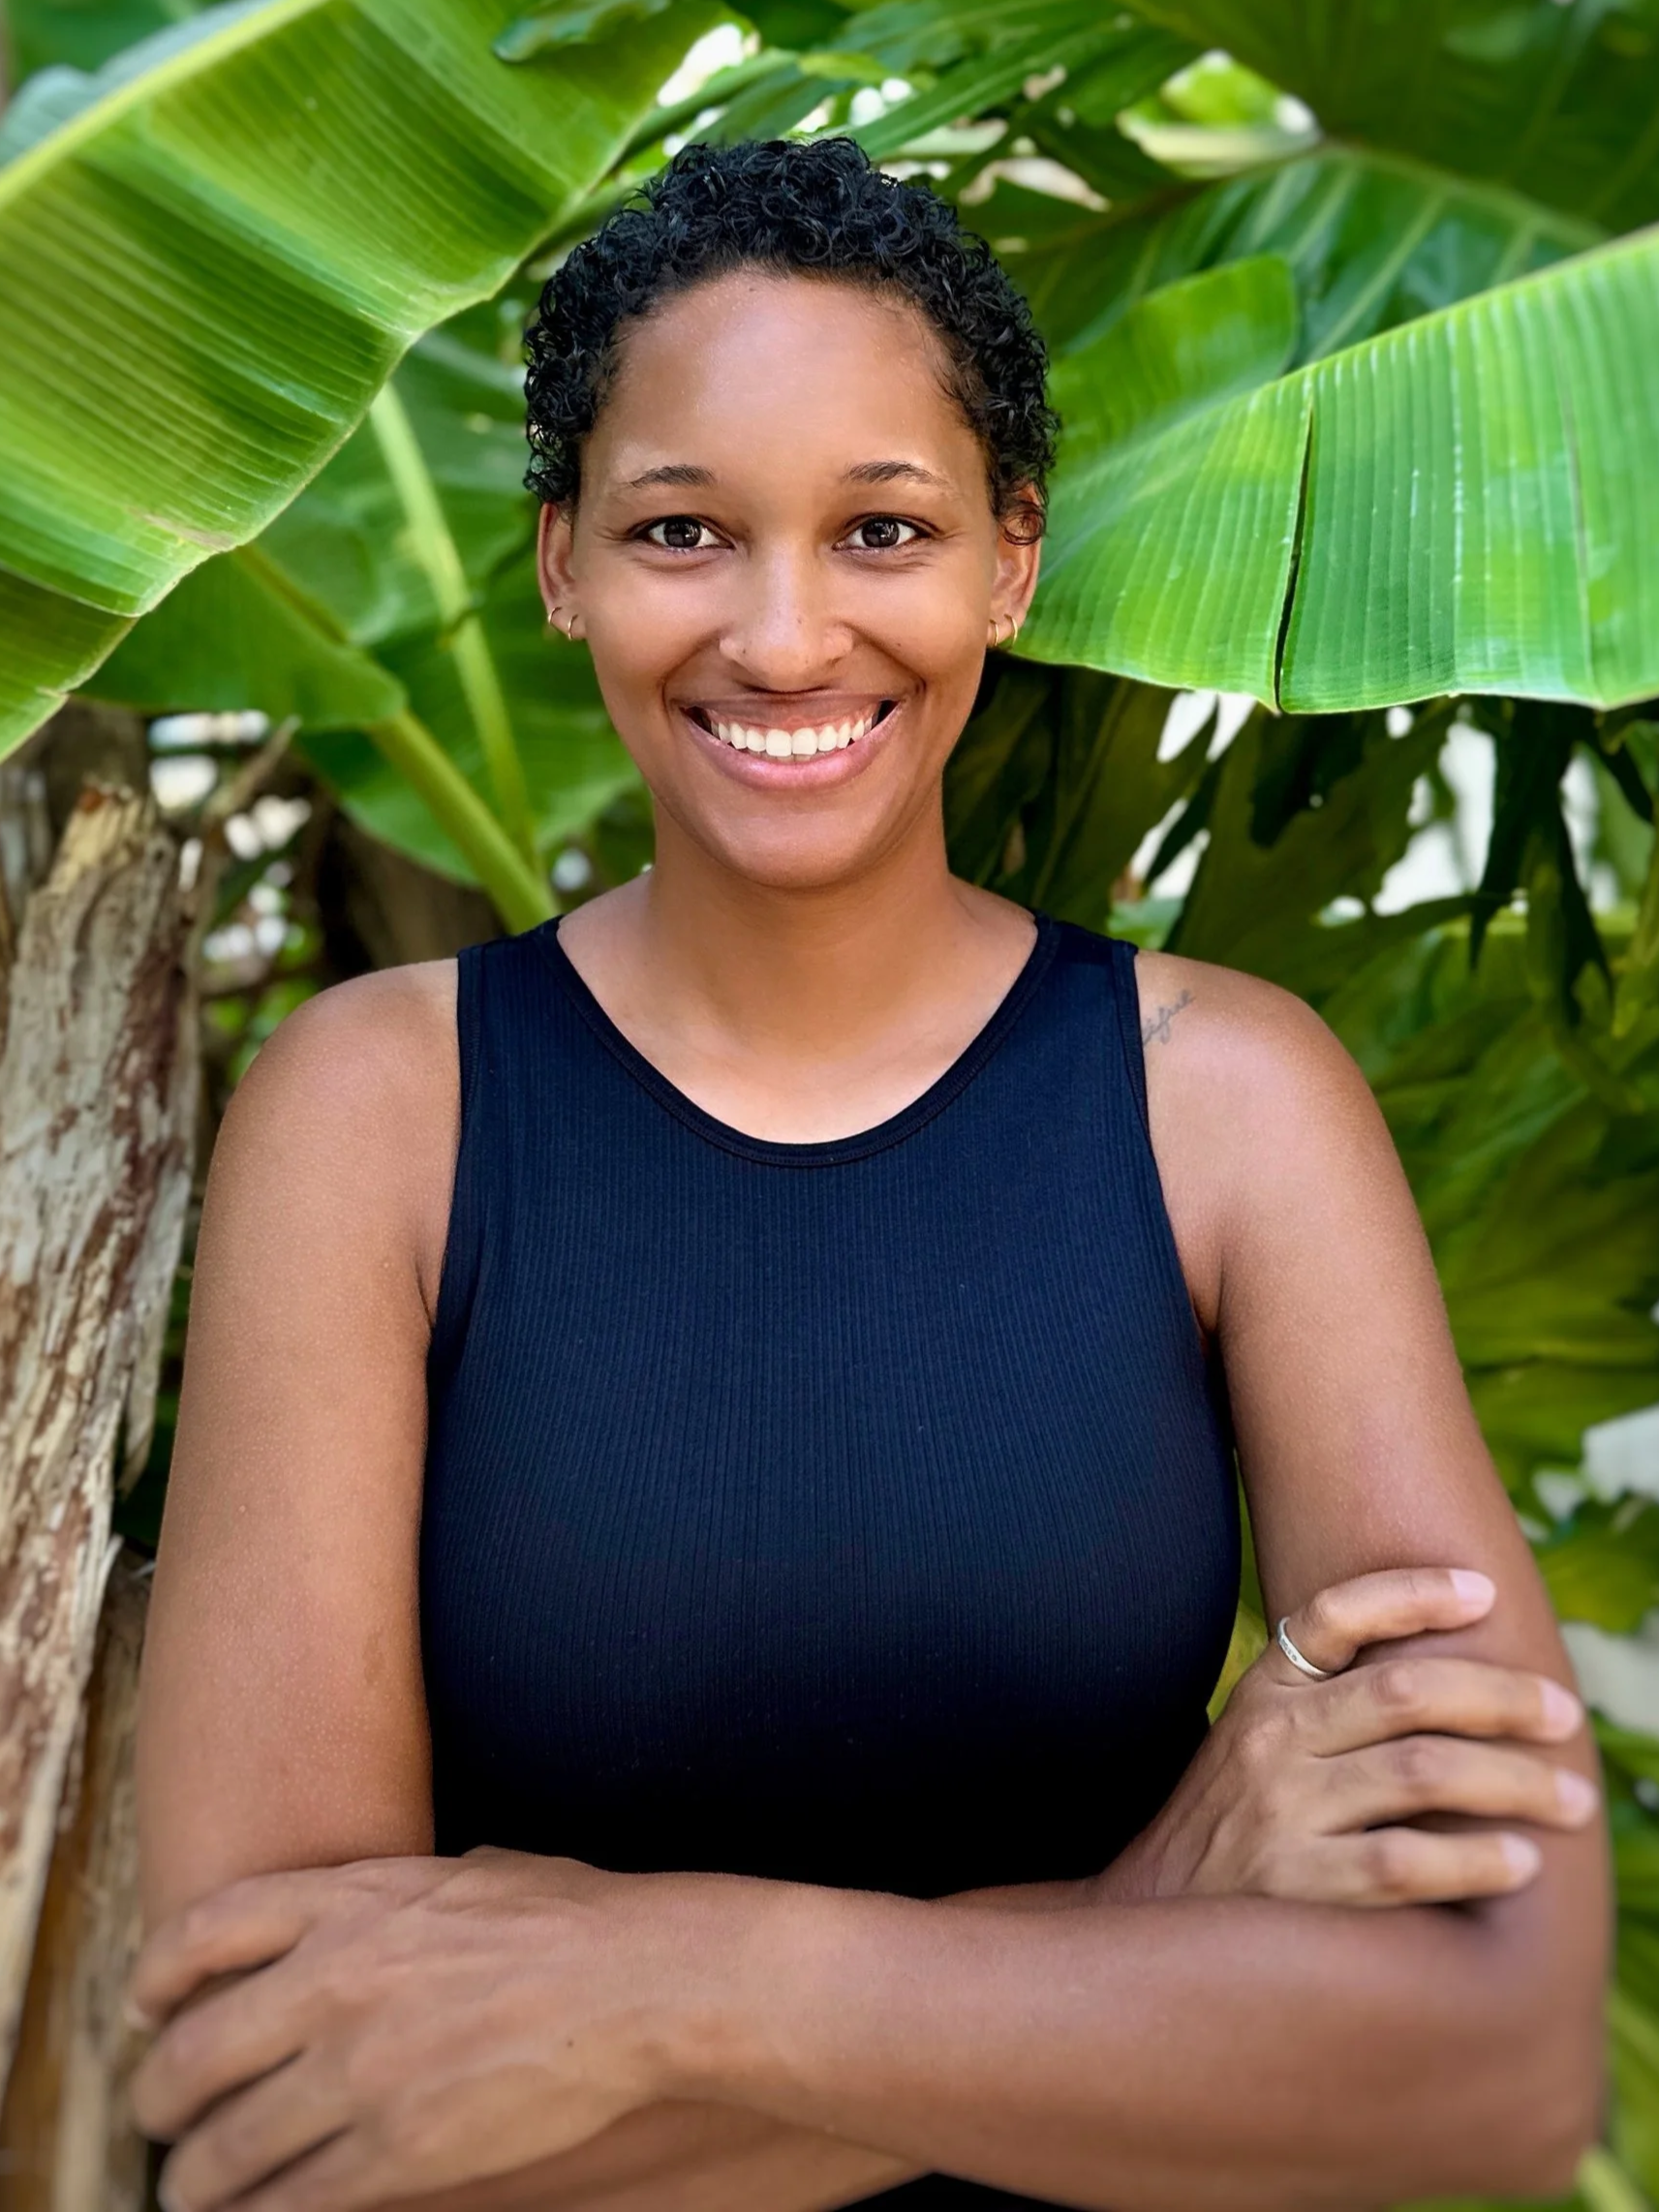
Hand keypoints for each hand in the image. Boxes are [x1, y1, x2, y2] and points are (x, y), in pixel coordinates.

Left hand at [128, 1847, 715, 2211]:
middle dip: (159, 2099)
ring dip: (193, 2180)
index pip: (202, 1933)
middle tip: (163, 2116)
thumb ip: (393, 1896)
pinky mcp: (396, 2151)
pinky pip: (290, 2202)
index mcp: (350, 1900)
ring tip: (192, 2190)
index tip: (146, 2009)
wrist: (637, 1981)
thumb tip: (367, 1916)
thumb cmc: (569, 1916)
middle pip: (189, 2055)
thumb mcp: (462, 1872)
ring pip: (223, 2149)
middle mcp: (334, 1981)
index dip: (155, 1979)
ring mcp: (359, 2071)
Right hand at [1098, 1568, 1594, 1909]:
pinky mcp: (1295, 1886)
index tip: (1482, 1592)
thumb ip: (1325, 1714)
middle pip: (1405, 1692)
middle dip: (1501, 1697)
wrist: (1149, 1930)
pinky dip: (1473, 1860)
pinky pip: (1404, 1863)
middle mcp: (1270, 1743)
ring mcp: (1280, 1812)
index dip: (1411, 1593)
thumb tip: (1450, 1690)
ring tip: (1571, 1797)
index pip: (1334, 1615)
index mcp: (1263, 1697)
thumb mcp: (1252, 1750)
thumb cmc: (1226, 1838)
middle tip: (1564, 1713)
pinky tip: (1517, 1863)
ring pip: (1421, 1772)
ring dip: (1514, 1781)